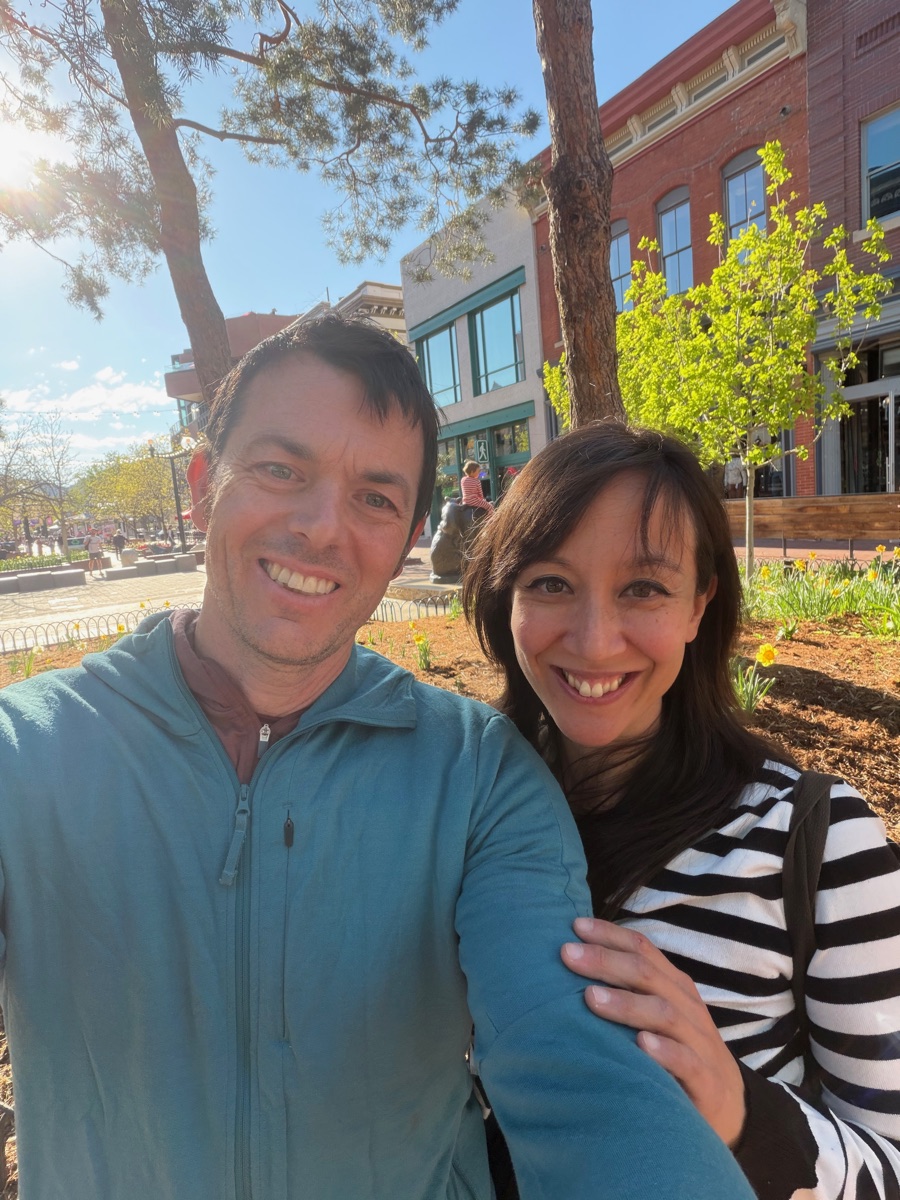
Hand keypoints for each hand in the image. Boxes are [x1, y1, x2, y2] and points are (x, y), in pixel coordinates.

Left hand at [562, 917, 745, 1147]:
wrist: (728, 1103)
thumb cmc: (677, 1051)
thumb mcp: (656, 1015)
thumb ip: (626, 992)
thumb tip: (576, 965)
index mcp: (674, 986)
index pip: (644, 950)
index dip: (610, 935)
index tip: (575, 927)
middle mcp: (687, 1007)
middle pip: (647, 974)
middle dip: (606, 961)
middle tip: (567, 955)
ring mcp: (699, 1042)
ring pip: (665, 1013)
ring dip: (626, 1003)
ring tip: (591, 997)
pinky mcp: (707, 1082)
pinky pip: (687, 1062)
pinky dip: (665, 1051)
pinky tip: (641, 1044)